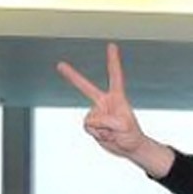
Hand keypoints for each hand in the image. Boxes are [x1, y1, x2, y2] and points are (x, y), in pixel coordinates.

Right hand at [56, 44, 173, 176]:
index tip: (111, 45)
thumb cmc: (132, 135)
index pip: (115, 76)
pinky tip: (106, 135)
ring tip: (113, 132)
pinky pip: (87, 127)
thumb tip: (93, 120)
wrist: (130, 148)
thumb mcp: (124, 125)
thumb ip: (107, 120)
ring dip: (101, 128)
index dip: (113, 60)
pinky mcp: (93, 125)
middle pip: (86, 87)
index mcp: (117, 98)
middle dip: (72, 75)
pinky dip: (97, 134)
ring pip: (90, 119)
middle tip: (60, 65)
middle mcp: (105, 102)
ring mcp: (97, 113)